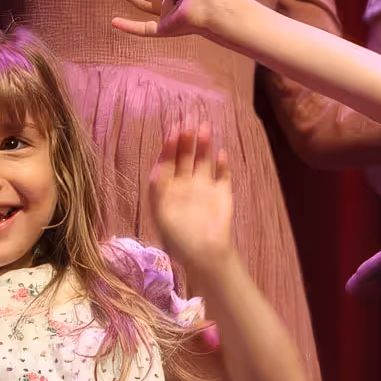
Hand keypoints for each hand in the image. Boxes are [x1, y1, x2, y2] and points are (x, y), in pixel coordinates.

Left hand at [147, 123, 234, 270]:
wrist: (206, 256)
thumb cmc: (179, 241)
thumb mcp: (162, 216)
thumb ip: (159, 193)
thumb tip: (156, 170)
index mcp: (168, 190)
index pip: (167, 162)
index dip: (169, 147)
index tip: (172, 133)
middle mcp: (185, 184)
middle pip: (185, 157)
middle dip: (186, 140)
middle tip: (188, 123)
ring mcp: (205, 187)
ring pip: (203, 160)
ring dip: (204, 145)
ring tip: (205, 128)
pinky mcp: (222, 193)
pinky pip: (223, 175)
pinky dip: (223, 164)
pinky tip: (222, 153)